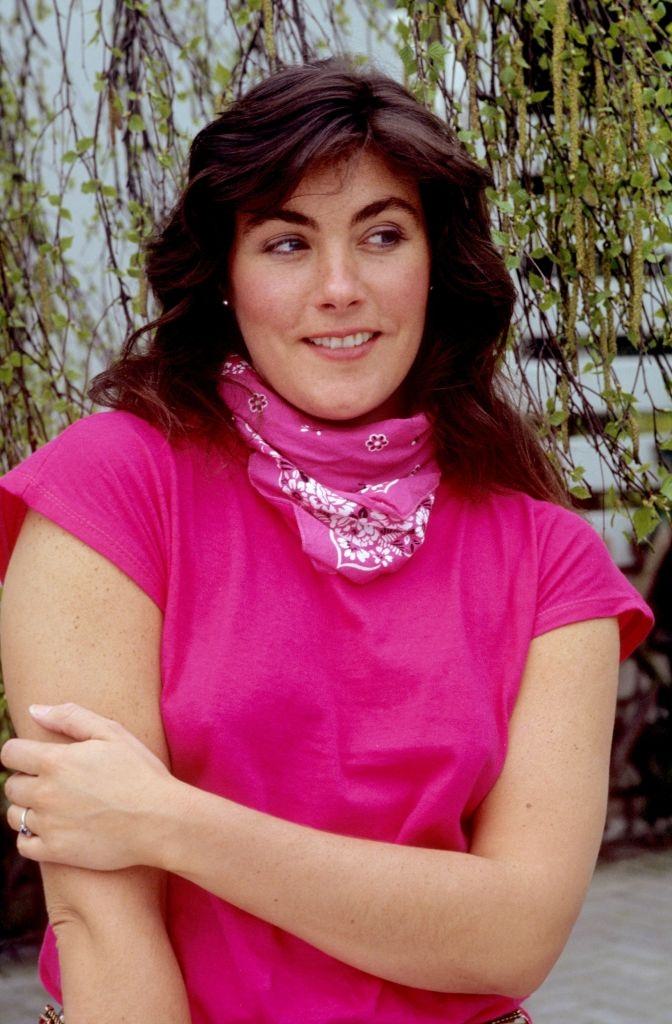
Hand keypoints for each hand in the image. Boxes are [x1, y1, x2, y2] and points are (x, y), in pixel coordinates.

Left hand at [1, 703, 173, 870]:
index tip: (36, 756)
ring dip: (29, 808)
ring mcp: (48, 825)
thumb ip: (70, 717)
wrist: (160, 821)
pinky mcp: (55, 851)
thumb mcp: (112, 733)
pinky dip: (31, 836)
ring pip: (15, 815)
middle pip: (12, 785)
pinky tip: (54, 828)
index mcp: (56, 761)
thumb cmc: (140, 772)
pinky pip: (23, 844)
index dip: (21, 752)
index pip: (10, 753)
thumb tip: (33, 710)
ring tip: (57, 805)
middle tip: (54, 781)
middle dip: (27, 779)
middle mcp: (45, 793)